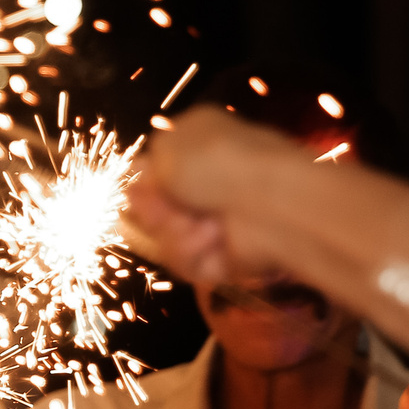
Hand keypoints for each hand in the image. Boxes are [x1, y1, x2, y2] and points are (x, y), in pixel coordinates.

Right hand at [124, 107, 302, 286]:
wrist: (269, 203)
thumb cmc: (218, 162)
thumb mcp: (170, 144)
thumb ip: (148, 161)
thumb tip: (144, 177)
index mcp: (199, 149)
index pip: (155, 174)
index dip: (142, 187)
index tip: (139, 190)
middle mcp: (208, 184)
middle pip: (154, 212)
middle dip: (156, 214)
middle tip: (172, 209)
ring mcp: (216, 222)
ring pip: (167, 240)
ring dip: (177, 234)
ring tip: (204, 226)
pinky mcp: (224, 257)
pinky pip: (188, 264)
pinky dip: (195, 253)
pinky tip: (214, 240)